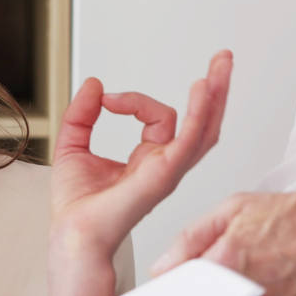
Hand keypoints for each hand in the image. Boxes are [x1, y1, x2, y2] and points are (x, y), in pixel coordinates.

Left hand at [49, 51, 231, 295]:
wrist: (72, 235)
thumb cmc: (76, 207)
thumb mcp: (72, 146)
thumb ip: (83, 114)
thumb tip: (94, 84)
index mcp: (148, 160)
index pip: (159, 118)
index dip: (135, 101)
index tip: (106, 100)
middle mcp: (164, 166)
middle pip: (202, 124)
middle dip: (214, 90)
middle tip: (223, 59)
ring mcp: (168, 171)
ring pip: (205, 129)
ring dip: (215, 95)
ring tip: (222, 65)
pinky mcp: (163, 176)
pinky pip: (189, 139)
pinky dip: (198, 113)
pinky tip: (202, 90)